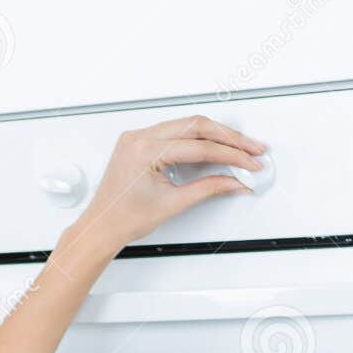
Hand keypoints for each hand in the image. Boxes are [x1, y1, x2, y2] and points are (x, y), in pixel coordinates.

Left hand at [72, 115, 265, 255]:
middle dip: (229, 138)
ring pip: (187, 125)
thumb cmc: (123, 220)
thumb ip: (207, 189)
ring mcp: (137, 137)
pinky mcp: (138, 142)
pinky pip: (174, 131)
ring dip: (215, 135)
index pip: (199, 146)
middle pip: (197, 126)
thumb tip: (234, 181)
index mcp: (144, 150)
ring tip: (238, 147)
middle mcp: (139, 138)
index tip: (249, 162)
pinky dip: (196, 138)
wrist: (101, 228)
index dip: (230, 154)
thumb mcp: (172, 205)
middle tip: (252, 149)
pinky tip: (213, 146)